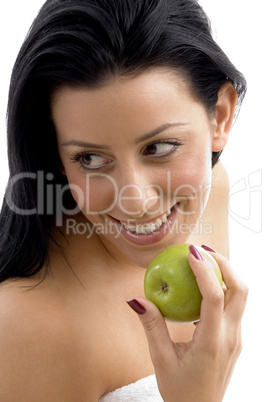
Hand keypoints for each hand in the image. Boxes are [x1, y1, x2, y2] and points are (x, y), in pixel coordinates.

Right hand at [127, 246, 247, 401]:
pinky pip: (234, 306)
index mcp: (212, 342)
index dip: (204, 271)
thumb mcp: (161, 360)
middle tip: (201, 251)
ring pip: (241, 297)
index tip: (191, 252)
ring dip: (227, 274)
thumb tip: (136, 299)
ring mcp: (236, 338)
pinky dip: (223, 288)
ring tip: (202, 261)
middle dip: (226, 264)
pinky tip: (202, 286)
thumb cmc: (181, 391)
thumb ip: (151, 327)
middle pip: (241, 290)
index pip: (214, 298)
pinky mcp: (234, 339)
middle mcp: (230, 337)